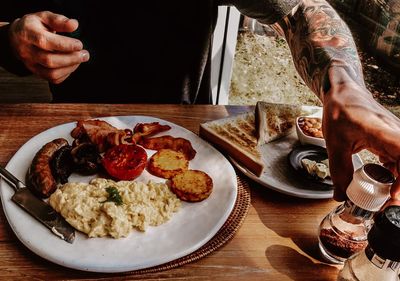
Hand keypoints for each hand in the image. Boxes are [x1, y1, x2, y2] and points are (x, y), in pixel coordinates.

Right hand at [8, 11, 88, 83]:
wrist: (17, 37)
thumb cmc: (34, 26)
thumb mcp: (44, 17)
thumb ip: (59, 20)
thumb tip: (74, 25)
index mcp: (28, 34)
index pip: (46, 42)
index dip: (65, 45)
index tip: (79, 44)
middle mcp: (27, 51)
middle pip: (49, 60)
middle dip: (71, 59)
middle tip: (85, 54)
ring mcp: (30, 64)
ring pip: (51, 73)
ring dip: (70, 68)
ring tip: (80, 59)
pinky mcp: (36, 73)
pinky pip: (53, 79)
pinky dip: (66, 74)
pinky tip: (72, 65)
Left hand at [322, 67, 399, 201]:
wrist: (343, 93)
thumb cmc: (340, 110)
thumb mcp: (334, 143)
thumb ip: (339, 170)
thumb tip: (341, 195)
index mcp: (382, 132)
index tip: (393, 194)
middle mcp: (395, 133)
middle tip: (386, 203)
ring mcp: (395, 136)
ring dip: (398, 181)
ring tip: (383, 197)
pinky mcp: (392, 140)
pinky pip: (399, 159)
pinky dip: (394, 173)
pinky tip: (382, 182)